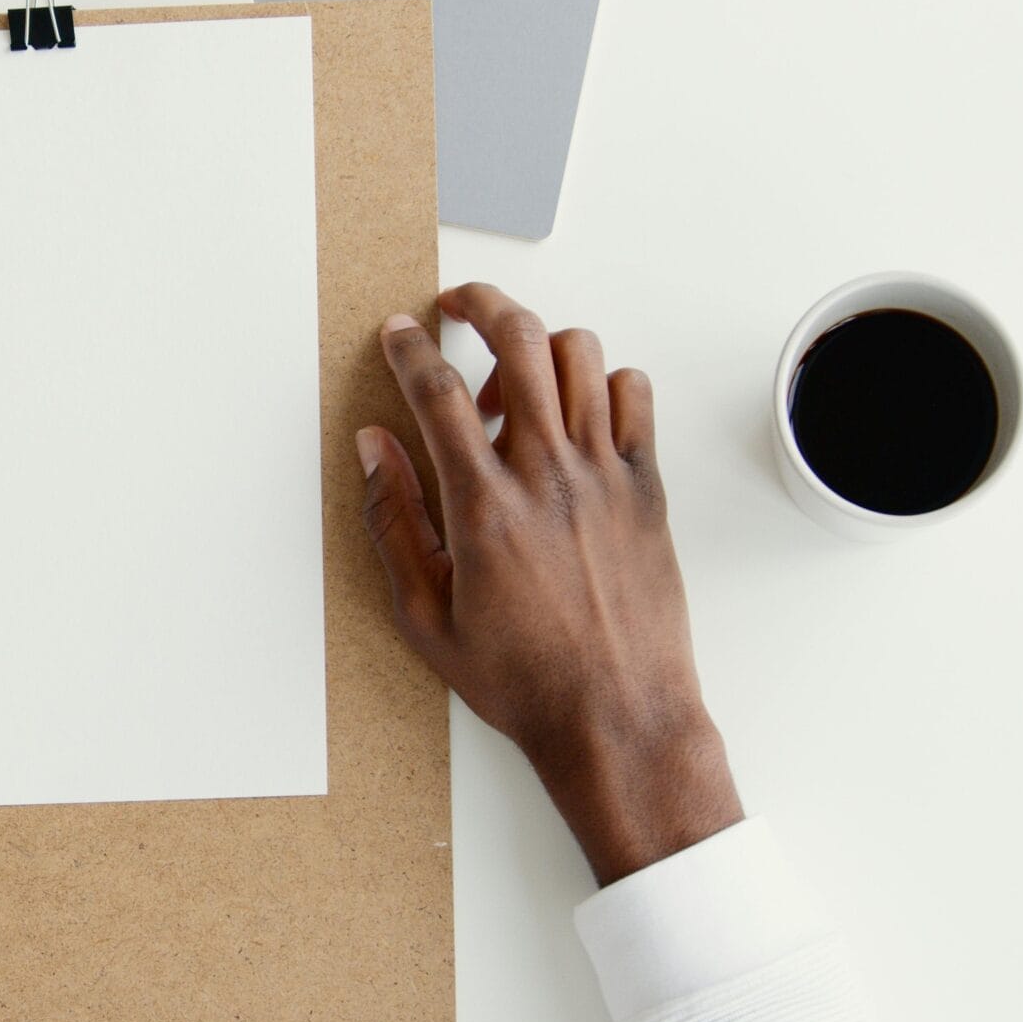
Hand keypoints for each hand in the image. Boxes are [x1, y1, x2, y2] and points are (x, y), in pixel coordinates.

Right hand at [359, 283, 740, 885]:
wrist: (617, 718)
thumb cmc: (523, 680)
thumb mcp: (424, 616)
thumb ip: (394, 522)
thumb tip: (375, 449)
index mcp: (485, 509)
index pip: (438, 392)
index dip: (410, 348)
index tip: (399, 333)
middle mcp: (549, 476)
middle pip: (518, 340)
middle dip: (480, 303)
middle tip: (457, 306)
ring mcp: (606, 476)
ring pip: (579, 354)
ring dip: (537, 345)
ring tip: (512, 382)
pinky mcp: (647, 488)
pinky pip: (633, 395)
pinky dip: (601, 383)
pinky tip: (574, 417)